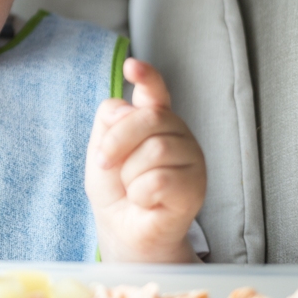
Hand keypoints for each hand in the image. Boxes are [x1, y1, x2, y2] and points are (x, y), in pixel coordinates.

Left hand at [85, 58, 206, 262]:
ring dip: (130, 174)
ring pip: (155, 150)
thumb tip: (128, 106)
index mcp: (154, 121)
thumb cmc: (115, 190)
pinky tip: (147, 201)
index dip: (147, 77)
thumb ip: (110, 122)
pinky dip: (141, 194)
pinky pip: (159, 180)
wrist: (123, 230)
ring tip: (134, 187)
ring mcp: (191, 158)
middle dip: (117, 141)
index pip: (155, 92)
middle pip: (149, 117)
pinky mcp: (197, 186)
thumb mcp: (101, 151)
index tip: (133, 66)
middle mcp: (177, 133)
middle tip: (106, 164)